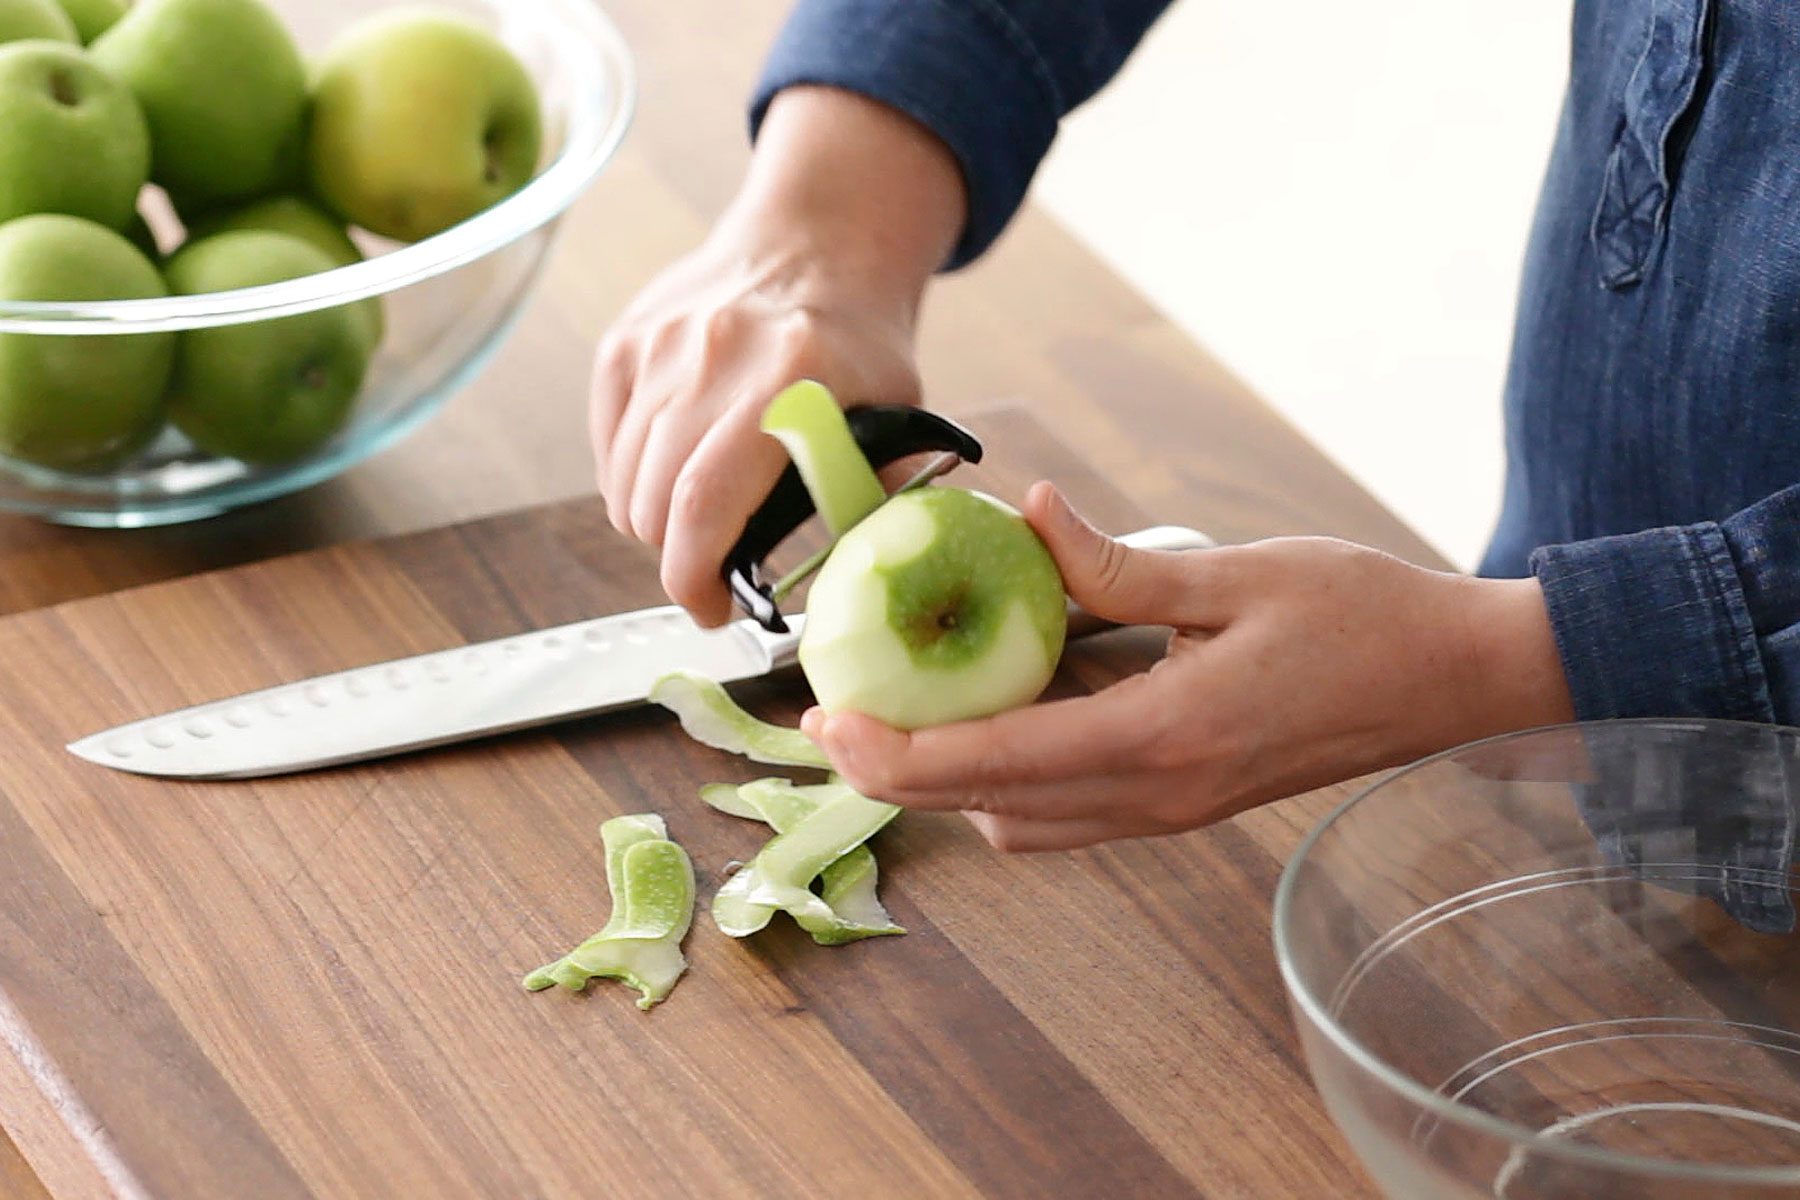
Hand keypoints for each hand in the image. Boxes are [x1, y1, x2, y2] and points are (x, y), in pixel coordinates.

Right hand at [591, 87, 965, 626]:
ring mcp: (660, 344)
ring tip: (700, 521)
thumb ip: (884, 487)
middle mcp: (713, 356)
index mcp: (788, 378)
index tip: (711, 611)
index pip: (706, 501)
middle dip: (678, 559)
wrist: (818, 238)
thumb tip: (866, 571)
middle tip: (712, 571)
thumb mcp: (901, 408)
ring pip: (622, 481)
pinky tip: (676, 472)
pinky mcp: (625, 341)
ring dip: (654, 521)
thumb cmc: (860, 339)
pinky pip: (608, 444)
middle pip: (653, 501)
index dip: (694, 576)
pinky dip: (631, 478)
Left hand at [802, 483, 1575, 850]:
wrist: (1457, 681)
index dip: (897, 752)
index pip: (994, 765)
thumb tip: (1029, 517)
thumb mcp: (1241, 573)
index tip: (826, 722)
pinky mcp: (1184, 806)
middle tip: (836, 715)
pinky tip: (999, 715)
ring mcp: (1172, 812)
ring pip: (1023, 824)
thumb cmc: (1366, 617)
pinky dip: (1008, 782)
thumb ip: (1120, 565)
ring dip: (951, 783)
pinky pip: (1067, 815)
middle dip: (900, 773)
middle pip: (988, 810)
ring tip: (905, 711)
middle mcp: (1158, 797)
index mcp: (1164, 738)